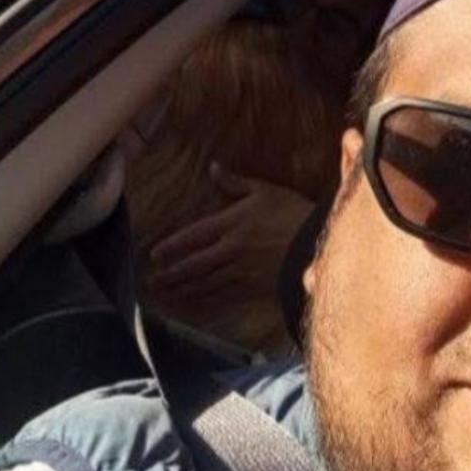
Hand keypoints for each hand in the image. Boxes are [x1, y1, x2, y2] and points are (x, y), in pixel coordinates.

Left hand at [144, 162, 314, 308]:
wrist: (318, 246)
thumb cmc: (293, 213)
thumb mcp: (265, 191)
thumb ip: (236, 182)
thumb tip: (214, 167)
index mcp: (232, 223)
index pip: (194, 236)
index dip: (172, 246)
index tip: (154, 254)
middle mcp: (231, 249)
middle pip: (194, 264)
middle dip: (171, 273)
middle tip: (151, 280)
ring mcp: (241, 271)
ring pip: (204, 282)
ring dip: (182, 289)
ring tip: (165, 294)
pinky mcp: (253, 287)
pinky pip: (223, 296)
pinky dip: (205, 300)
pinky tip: (194, 303)